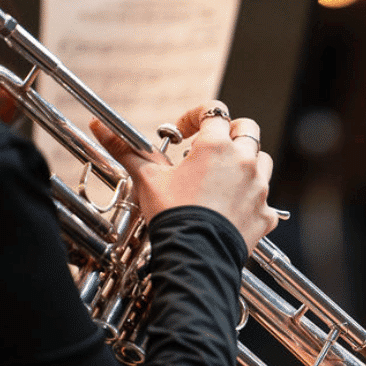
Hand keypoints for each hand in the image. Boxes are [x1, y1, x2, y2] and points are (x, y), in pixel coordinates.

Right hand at [90, 101, 279, 252]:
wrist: (196, 254)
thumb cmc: (173, 215)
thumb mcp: (148, 178)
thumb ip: (127, 149)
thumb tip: (99, 126)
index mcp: (217, 146)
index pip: (214, 111)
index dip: (195, 117)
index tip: (182, 134)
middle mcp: (244, 162)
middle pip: (247, 129)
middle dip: (229, 133)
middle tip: (208, 150)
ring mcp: (260, 188)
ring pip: (262, 161)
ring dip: (246, 163)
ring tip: (222, 177)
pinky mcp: (266, 213)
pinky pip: (266, 200)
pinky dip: (252, 200)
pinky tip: (233, 208)